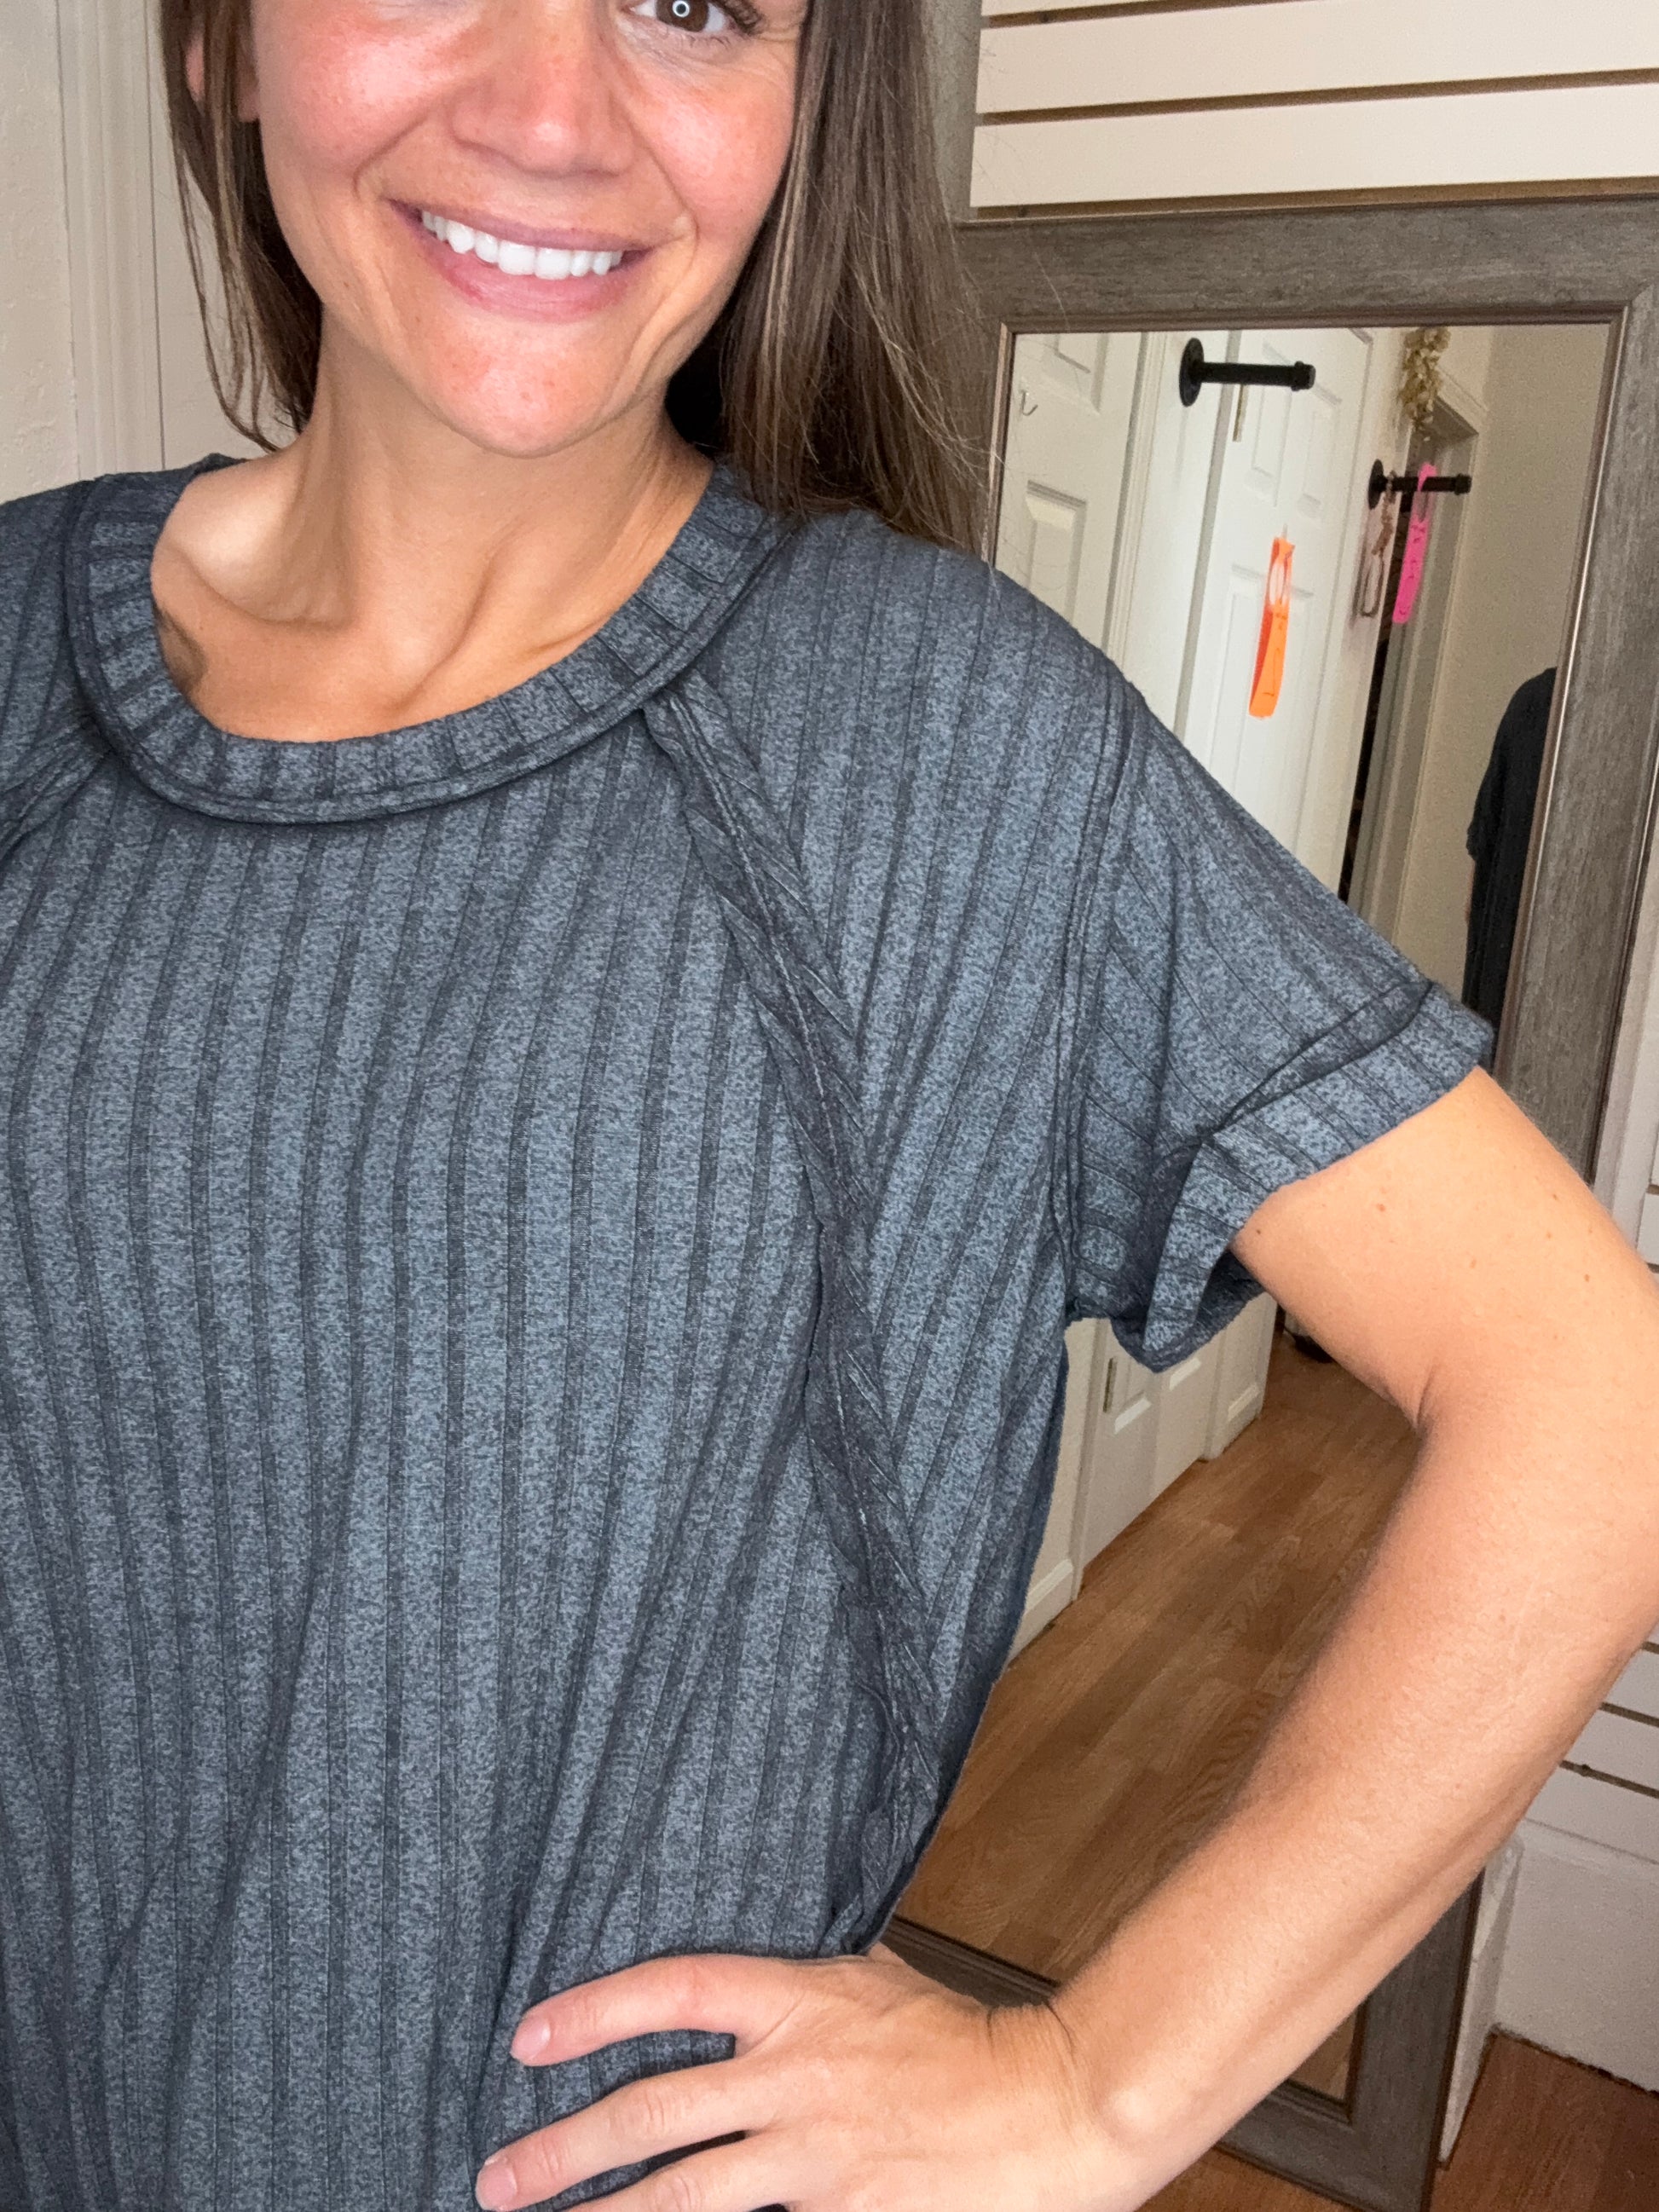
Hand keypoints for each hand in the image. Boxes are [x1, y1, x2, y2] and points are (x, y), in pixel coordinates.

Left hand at [474, 1941, 1132, 2210]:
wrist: (1050, 2107)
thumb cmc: (964, 2040)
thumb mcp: (874, 1980)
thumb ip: (802, 1985)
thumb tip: (736, 1986)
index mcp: (801, 2002)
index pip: (675, 1991)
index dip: (595, 2013)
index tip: (528, 2039)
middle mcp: (794, 2078)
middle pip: (654, 2113)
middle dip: (565, 2149)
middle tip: (497, 2176)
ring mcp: (815, 2159)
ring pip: (686, 2195)